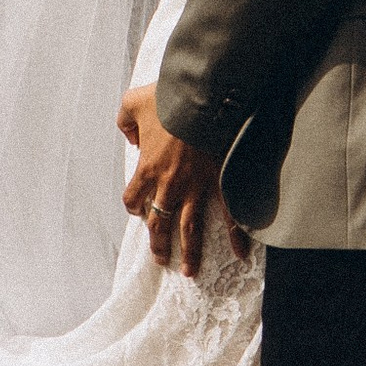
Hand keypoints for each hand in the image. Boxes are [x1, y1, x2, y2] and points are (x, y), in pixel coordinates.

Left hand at [117, 83, 239, 274]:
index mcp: (147, 168)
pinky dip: (236, 235)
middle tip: (160, 259)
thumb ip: (125, 120)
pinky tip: (241, 254)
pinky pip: (228, 214)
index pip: (133, 198)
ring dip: (189, 251)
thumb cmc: (167, 98)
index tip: (137, 209)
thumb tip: (130, 134)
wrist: (202, 95)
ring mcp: (196, 187)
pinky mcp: (219, 181)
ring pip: (189, 228)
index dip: (133, 206)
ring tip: (189, 271)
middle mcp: (169, 184)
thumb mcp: (133, 103)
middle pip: (159, 223)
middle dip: (159, 244)